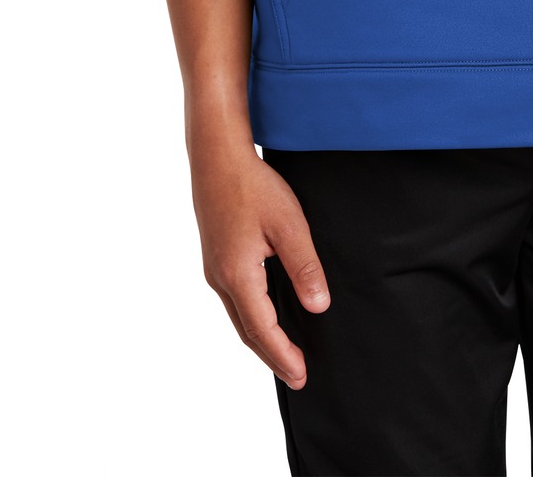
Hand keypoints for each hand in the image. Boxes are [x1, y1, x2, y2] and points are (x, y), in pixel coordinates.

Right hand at [191, 140, 330, 387]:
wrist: (217, 157)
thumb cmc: (253, 187)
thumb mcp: (288, 226)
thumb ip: (304, 268)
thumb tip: (319, 307)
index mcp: (238, 276)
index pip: (263, 329)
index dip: (284, 355)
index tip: (301, 376)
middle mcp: (220, 279)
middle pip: (247, 330)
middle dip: (272, 355)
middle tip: (296, 376)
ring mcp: (214, 269)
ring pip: (239, 316)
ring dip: (261, 338)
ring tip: (283, 354)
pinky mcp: (215, 257)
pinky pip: (234, 299)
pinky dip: (252, 317)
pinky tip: (265, 315)